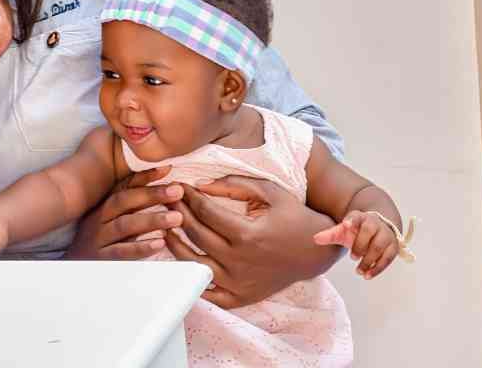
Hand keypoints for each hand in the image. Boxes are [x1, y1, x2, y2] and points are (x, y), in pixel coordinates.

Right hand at [64, 166, 184, 259]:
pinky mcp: (101, 259)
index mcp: (105, 204)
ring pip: (125, 226)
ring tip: (176, 217)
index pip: (125, 186)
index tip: (167, 168)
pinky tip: (159, 243)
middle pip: (125, 201)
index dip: (145, 176)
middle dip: (152, 194)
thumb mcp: (112, 217)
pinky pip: (121, 252)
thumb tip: (164, 180)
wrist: (73, 267)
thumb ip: (134, 202)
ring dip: (151, 220)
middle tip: (177, 191)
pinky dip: (141, 247)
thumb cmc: (100, 238)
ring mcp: (99, 238)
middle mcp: (100, 218)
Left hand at [165, 176, 341, 308]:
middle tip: (168, 199)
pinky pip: (206, 292)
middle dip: (178, 213)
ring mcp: (238, 283)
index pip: (206, 212)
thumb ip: (234, 184)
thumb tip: (200, 184)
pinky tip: (180, 260)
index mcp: (248, 234)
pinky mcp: (239, 298)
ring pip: (193, 264)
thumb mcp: (269, 191)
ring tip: (166, 227)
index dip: (189, 197)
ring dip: (174, 244)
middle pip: (196, 235)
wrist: (315, 253)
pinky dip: (190, 277)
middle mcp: (240, 261)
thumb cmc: (293, 217)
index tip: (181, 186)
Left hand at [313, 210, 398, 278]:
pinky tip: (367, 275)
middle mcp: (375, 223)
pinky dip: (378, 268)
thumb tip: (315, 238)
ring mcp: (386, 234)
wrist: (377, 230)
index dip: (351, 220)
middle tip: (352, 257)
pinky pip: (388, 258)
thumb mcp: (343, 231)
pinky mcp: (393, 247)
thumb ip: (330, 234)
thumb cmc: (357, 231)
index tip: (345, 225)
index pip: (356, 216)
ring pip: (379, 246)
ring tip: (358, 270)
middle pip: (369, 231)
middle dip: (360, 245)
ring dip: (369, 260)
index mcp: (360, 217)